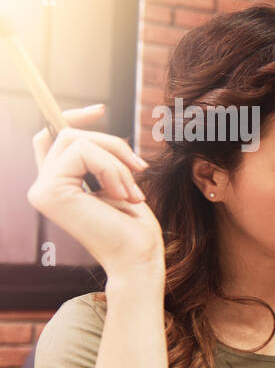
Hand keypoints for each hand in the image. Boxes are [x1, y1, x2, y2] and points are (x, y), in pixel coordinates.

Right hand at [25, 104, 162, 277]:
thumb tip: (89, 125)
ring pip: (77, 140)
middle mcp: (43, 186)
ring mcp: (42, 189)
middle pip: (69, 134)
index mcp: (58, 184)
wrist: (138, 258)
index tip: (101, 109)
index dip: (73, 119)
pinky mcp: (49, 192)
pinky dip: (111, 168)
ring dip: (115, 160)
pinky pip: (83, 152)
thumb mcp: (118, 182)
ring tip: (132, 191)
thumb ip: (99, 160)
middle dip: (112, 144)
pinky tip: (123, 194)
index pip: (51, 138)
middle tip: (139, 170)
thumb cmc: (135, 228)